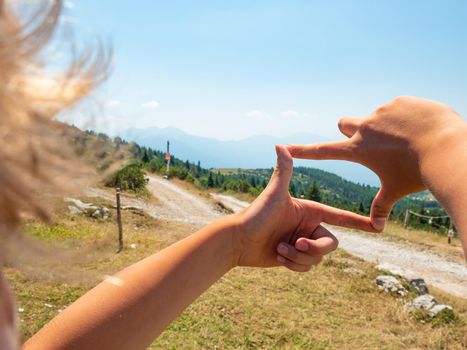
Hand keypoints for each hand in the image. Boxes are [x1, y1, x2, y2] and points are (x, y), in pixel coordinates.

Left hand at [232, 145, 375, 271]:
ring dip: (298, 257)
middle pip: (331, 244)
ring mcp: (302, 243)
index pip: (340, 217)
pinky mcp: (295, 257)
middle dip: (314, 248)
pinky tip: (278, 256)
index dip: (359, 222)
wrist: (238, 240)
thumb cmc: (255, 214)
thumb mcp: (274, 194)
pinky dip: (293, 265)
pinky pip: (306, 267)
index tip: (378, 226)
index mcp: (310, 211)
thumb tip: (280, 144)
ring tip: (280, 249)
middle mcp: (309, 226)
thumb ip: (283, 170)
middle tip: (295, 243)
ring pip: (318, 259)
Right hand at [286, 96, 464, 230]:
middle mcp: (365, 127)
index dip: (304, 150)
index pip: (323, 151)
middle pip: (345, 123)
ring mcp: (382, 111)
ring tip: (408, 140)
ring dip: (385, 126)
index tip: (286, 147)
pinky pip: (397, 108)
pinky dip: (404, 118)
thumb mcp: (395, 189)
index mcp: (358, 149)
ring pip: (376, 117)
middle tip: (368, 140)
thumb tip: (377, 227)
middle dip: (350, 130)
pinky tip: (420, 128)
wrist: (445, 147)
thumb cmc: (417, 172)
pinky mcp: (400, 101)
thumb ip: (382, 206)